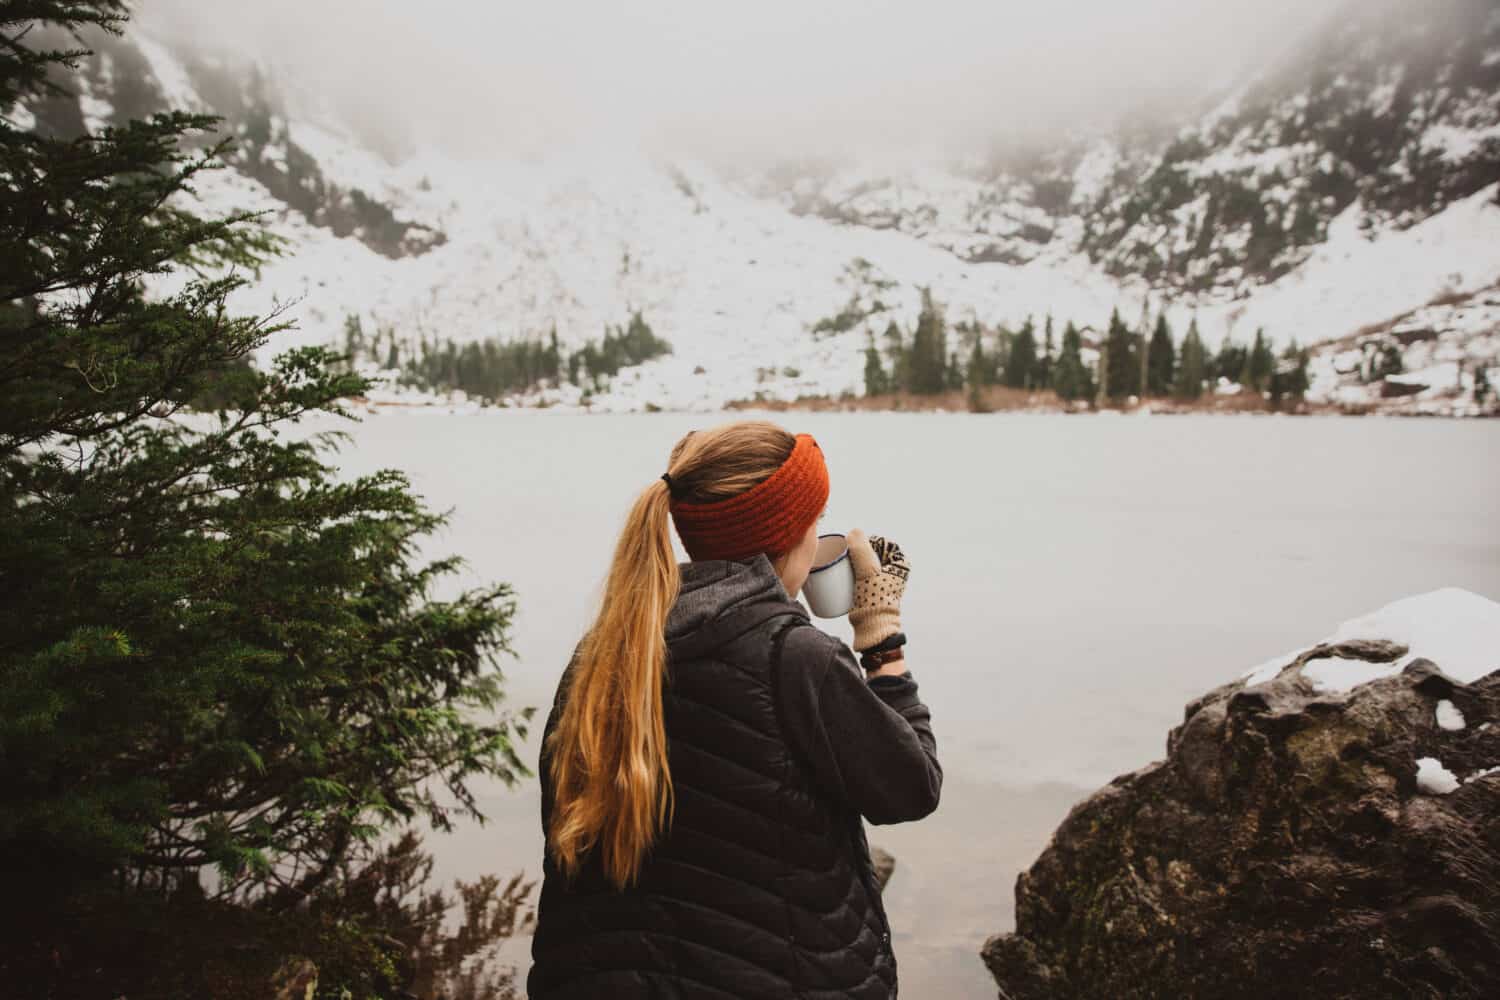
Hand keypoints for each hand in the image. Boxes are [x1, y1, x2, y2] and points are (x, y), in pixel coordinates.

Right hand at [846, 529, 908, 652]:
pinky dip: (849, 572)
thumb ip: (861, 548)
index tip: (850, 550)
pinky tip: (839, 573)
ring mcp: (882, 579)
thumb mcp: (867, 570)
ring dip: (849, 562)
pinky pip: (858, 574)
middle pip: (867, 551)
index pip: (876, 541)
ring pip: (861, 562)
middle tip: (841, 559)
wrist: (873, 628)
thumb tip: (853, 531)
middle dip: (852, 552)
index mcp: (901, 561)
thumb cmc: (874, 599)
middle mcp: (893, 569)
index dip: (861, 542)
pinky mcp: (871, 589)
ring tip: (838, 567)